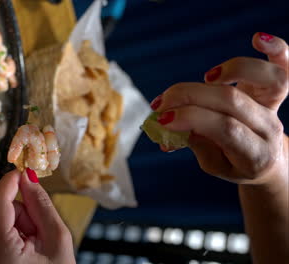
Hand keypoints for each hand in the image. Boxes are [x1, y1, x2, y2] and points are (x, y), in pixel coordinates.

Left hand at [0, 169, 75, 263]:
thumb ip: (43, 207)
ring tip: (29, 240)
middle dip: (10, 204)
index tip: (22, 171)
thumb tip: (29, 178)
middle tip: (33, 221)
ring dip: (7, 219)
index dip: (9, 182)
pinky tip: (20, 249)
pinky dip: (2, 232)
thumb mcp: (58, 242)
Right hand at [151, 32, 287, 185]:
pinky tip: (256, 39)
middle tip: (161, 103)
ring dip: (233, 71)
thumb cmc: (234, 163)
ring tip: (206, 77)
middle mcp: (268, 128)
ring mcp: (275, 107)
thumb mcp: (214, 164)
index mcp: (255, 154)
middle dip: (190, 97)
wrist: (266, 161)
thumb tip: (168, 126)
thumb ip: (196, 143)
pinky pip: (285, 65)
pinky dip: (276, 49)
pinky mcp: (277, 90)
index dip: (192, 118)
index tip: (162, 119)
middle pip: (233, 101)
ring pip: (269, 79)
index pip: (226, 129)